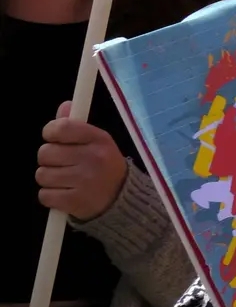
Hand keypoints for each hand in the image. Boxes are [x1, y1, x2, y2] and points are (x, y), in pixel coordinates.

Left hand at [38, 101, 128, 221]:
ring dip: (49, 179)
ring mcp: (84, 181)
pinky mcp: (75, 201)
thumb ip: (77, 124)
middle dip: (49, 159)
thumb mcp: (98, 142)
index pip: (61, 127)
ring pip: (42, 175)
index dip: (51, 132)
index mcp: (99, 139)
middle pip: (45, 153)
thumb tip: (65, 105)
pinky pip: (44, 195)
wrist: (123, 200)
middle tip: (63, 163)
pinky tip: (65, 193)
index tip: (55, 139)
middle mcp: (92, 158)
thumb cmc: (105, 166)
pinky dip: (51, 196)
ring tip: (65, 180)